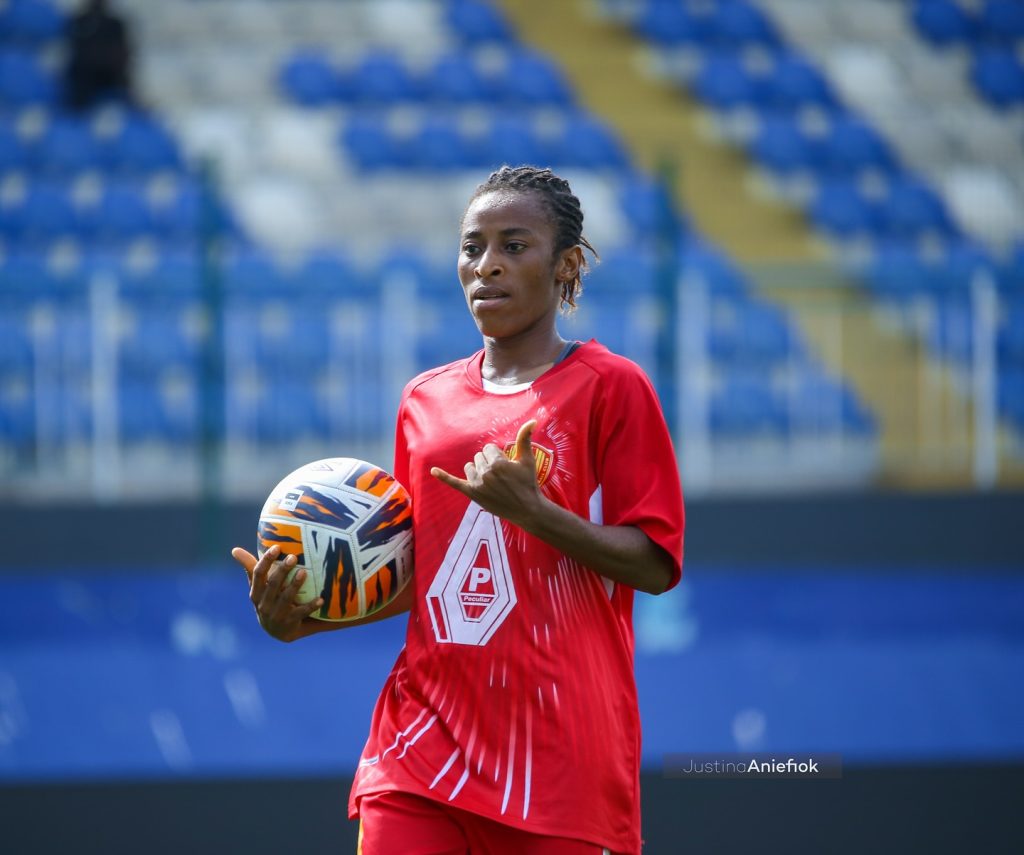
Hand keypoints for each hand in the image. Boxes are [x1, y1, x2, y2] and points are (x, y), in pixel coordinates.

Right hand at [232, 545, 323, 642]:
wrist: (276, 631)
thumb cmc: (267, 600)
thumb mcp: (257, 587)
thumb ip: (250, 568)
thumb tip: (234, 550)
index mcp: (255, 593)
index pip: (258, 574)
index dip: (266, 561)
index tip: (277, 547)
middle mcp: (263, 604)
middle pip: (273, 584)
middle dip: (282, 570)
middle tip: (293, 557)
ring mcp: (276, 614)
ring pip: (286, 598)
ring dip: (295, 585)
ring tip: (304, 572)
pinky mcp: (290, 623)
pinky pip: (301, 613)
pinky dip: (311, 606)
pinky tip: (321, 599)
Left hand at [430, 419, 546, 529]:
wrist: (527, 510)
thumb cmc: (528, 483)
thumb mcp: (528, 460)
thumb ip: (525, 439)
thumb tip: (532, 421)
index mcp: (498, 463)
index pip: (488, 449)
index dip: (497, 455)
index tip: (506, 465)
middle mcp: (486, 473)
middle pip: (479, 457)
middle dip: (489, 463)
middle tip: (501, 476)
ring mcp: (478, 484)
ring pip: (470, 467)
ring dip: (478, 470)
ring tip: (491, 481)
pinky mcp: (472, 494)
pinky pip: (454, 483)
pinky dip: (443, 476)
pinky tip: (433, 471)